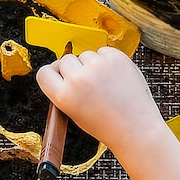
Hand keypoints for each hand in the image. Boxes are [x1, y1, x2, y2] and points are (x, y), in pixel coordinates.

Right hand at [36, 46, 164, 152]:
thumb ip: (64, 91)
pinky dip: (106, 60)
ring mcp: (98, 66)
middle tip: (86, 84)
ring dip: (90, 64)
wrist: (135, 127)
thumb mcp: (74, 113)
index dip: (52, 75)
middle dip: (73, 69)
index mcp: (64, 96)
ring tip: (103, 83)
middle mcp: (79, 79)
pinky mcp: (116, 58)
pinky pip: (102, 51)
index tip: (59, 76)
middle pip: (64, 61)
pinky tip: (113, 77)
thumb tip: (60, 69)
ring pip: (85, 55)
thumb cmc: (106, 124)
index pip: (44, 73)